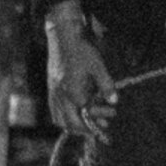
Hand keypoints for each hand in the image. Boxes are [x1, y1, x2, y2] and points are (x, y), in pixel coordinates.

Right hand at [44, 4, 113, 140]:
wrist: (63, 35)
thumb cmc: (82, 49)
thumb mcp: (98, 66)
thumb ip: (106, 85)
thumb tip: (114, 101)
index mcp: (72, 92)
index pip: (82, 118)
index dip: (94, 125)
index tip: (105, 127)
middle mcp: (60, 96)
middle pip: (69, 123)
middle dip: (85, 129)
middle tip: (100, 128)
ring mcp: (53, 93)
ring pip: (59, 118)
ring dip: (73, 125)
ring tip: (88, 123)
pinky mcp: (51, 88)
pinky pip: (54, 110)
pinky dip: (64, 117)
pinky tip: (74, 113)